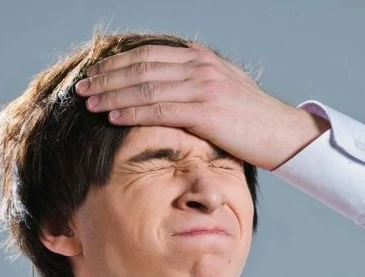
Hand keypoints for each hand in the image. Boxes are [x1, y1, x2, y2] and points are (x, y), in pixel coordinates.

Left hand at [74, 43, 329, 170]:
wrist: (283, 134)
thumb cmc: (251, 120)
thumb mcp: (223, 90)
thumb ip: (195, 83)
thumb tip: (165, 87)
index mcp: (201, 58)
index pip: (149, 55)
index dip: (117, 63)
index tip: (94, 73)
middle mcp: (200, 65)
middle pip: (141, 66)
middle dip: (107, 76)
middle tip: (81, 87)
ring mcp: (203, 85)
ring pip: (145, 86)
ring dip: (112, 94)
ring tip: (88, 103)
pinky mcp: (206, 109)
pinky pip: (159, 108)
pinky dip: (132, 111)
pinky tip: (113, 116)